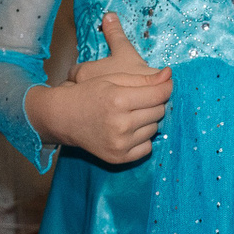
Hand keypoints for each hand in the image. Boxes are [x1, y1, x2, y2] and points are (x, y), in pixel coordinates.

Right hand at [27, 13, 173, 163]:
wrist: (64, 118)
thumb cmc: (90, 94)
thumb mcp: (114, 79)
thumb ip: (144, 79)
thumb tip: (169, 75)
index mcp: (118, 100)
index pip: (158, 95)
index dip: (165, 87)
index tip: (165, 83)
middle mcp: (120, 124)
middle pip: (158, 111)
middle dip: (154, 103)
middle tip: (139, 99)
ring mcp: (119, 143)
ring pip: (155, 128)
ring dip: (148, 120)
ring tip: (131, 114)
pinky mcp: (119, 158)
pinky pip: (147, 147)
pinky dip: (142, 138)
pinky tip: (129, 130)